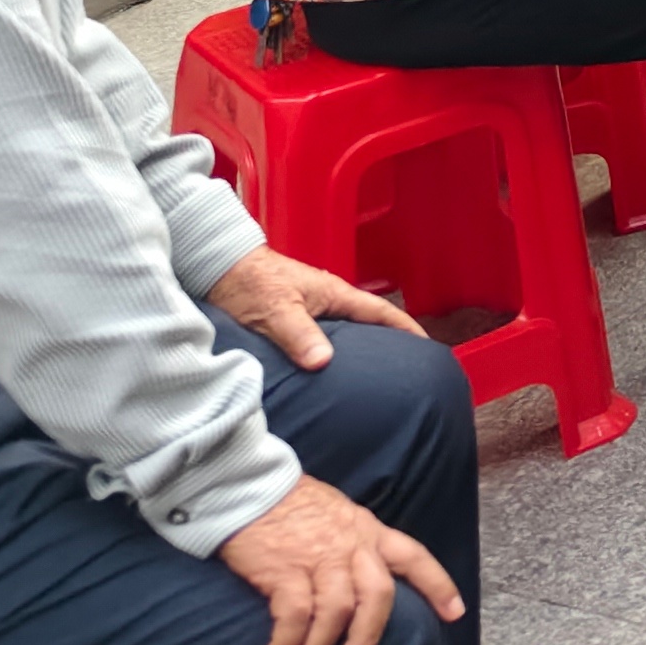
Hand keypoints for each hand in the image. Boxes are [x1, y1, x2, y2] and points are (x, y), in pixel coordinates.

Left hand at [206, 245, 425, 370]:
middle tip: (407, 370)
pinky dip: (334, 353)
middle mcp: (327, 300)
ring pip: (345, 332)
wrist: (216, 267)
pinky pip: (322, 338)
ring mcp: (310, 308)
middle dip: (390, 342)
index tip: (428, 347)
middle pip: (367, 323)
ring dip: (361, 349)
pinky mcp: (291, 318)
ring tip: (374, 377)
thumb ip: (299, 334)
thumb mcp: (275, 310)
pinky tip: (330, 371)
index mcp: (333, 293)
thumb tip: (324, 362)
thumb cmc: (247, 282)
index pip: (380, 311)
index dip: (406, 328)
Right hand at [216, 472, 464, 644]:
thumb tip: (355, 583)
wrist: (250, 486)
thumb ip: (353, 544)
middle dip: (366, 643)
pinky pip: (295, 617)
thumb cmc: (291, 504)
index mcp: (368, 530)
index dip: (437, 585)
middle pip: (377, 598)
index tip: (454, 613)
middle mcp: (351, 545)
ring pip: (337, 613)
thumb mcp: (338, 514)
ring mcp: (319, 557)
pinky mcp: (284, 570)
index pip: (413, 556)